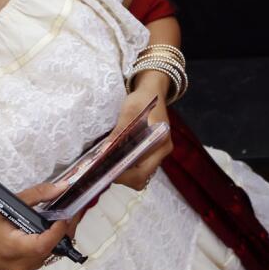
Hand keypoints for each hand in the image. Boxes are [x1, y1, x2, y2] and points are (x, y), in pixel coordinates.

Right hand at [0, 182, 72, 269]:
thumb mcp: (4, 204)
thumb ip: (35, 195)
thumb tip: (60, 188)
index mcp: (9, 247)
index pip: (41, 245)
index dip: (57, 231)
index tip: (65, 215)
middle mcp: (18, 262)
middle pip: (51, 248)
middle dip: (65, 229)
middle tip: (71, 210)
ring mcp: (23, 268)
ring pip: (52, 253)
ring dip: (61, 235)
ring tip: (62, 216)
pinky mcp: (26, 268)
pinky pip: (45, 255)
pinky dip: (52, 241)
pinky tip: (52, 227)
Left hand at [112, 78, 173, 192]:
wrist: (153, 91)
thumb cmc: (142, 99)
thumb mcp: (129, 112)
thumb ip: (119, 133)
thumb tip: (105, 153)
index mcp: (159, 141)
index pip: (141, 170)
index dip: (122, 175)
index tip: (106, 170)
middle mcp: (163, 150)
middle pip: (142, 177)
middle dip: (123, 177)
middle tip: (105, 170)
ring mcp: (160, 152)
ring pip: (142, 174)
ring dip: (126, 173)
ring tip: (110, 163)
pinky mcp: (155, 152)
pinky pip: (142, 167)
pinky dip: (130, 167)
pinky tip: (118, 158)